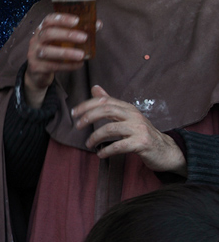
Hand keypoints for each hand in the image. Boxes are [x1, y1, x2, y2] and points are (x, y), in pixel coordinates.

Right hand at [25, 13, 88, 107]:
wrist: (38, 73)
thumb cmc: (53, 51)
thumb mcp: (61, 41)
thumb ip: (77, 32)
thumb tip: (97, 24)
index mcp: (42, 29)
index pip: (49, 19)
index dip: (62, 19)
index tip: (77, 20)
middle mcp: (36, 39)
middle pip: (48, 33)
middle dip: (67, 35)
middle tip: (84, 37)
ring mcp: (34, 53)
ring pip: (48, 51)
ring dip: (66, 52)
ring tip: (81, 55)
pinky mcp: (36, 67)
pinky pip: (52, 66)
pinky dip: (67, 65)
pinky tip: (78, 65)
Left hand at [72, 85, 186, 174]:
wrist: (166, 151)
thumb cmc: (142, 134)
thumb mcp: (127, 117)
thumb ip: (111, 103)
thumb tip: (95, 88)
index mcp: (128, 108)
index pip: (105, 101)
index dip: (87, 105)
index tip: (74, 113)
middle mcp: (134, 115)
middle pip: (107, 110)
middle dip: (88, 116)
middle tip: (77, 126)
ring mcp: (139, 129)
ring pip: (110, 128)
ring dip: (95, 137)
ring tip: (88, 144)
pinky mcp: (142, 143)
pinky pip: (119, 146)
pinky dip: (107, 150)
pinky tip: (100, 154)